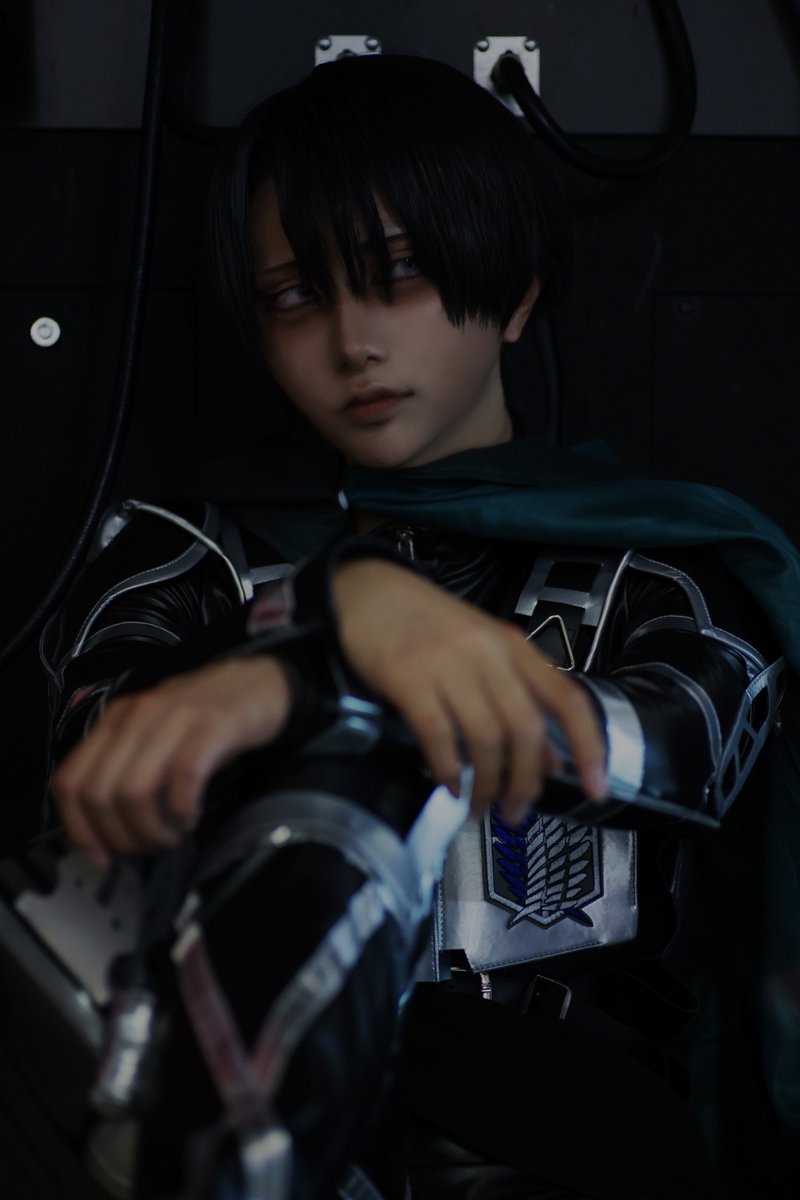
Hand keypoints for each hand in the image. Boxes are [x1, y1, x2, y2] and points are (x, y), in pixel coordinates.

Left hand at [51, 656, 291, 869]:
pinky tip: (191, 817)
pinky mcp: (212, 725)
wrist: (259, 681)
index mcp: (115, 720)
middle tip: (149, 846)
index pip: (70, 780)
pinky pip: (184, 778)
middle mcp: (137, 716)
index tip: (101, 857)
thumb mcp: (155, 737)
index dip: (79, 828)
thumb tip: (109, 832)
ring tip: (172, 836)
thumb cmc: (206, 718)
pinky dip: (183, 811)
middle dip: (121, 836)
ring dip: (151, 830)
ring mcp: (173, 718)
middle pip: (100, 793)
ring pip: (134, 791)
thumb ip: (128, 770)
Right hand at [332, 558, 606, 820]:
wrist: (367, 591)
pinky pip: (438, 734)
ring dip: (487, 784)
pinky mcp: (408, 676)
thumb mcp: (482, 652)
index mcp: (514, 646)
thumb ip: (518, 700)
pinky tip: (448, 785)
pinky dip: (448, 768)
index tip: (597, 788)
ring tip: (479, 807)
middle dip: (525, 783)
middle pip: (526, 730)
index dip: (588, 747)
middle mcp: (489, 653)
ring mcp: (449, 663)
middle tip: (515, 813)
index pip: (568, 699)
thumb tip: (548, 761)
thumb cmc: (425, 623)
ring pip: (487, 738)